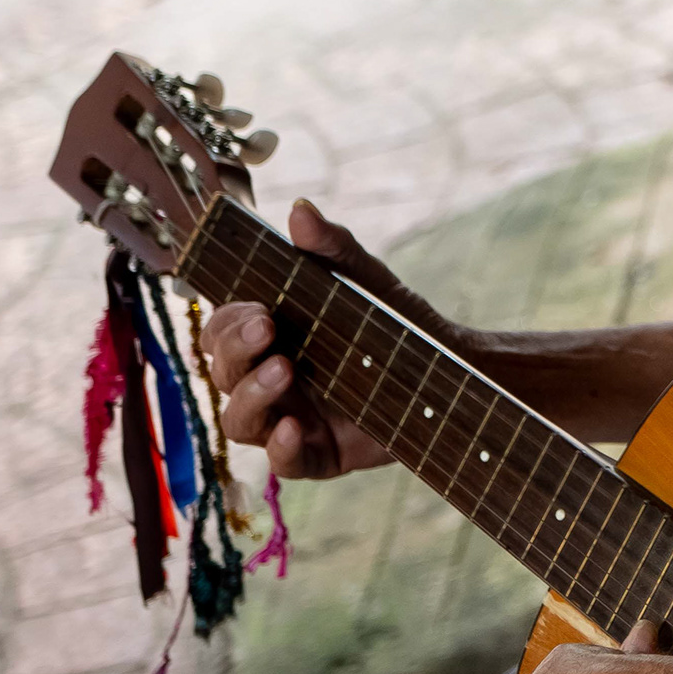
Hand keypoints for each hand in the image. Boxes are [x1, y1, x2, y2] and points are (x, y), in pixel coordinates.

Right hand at [201, 200, 460, 479]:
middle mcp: (267, 382)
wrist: (453, 371)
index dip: (226, 323)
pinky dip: (280, 449)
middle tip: (269, 328)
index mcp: (268, 340)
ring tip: (284, 369)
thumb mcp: (366, 281)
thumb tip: (301, 210)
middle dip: (237, 350)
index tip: (257, 308)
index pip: (219, 332)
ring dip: (251, 395)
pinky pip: (283, 463)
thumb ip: (332, 248)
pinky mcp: (318, 455)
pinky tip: (294, 428)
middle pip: (222, 373)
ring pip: (240, 421)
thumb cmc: (396, 323)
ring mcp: (289, 420)